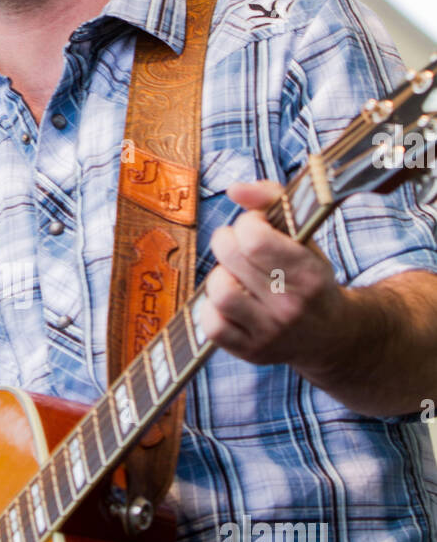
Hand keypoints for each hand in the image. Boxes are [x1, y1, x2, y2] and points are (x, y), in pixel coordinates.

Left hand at [201, 178, 343, 368]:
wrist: (331, 336)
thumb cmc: (310, 277)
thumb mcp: (305, 236)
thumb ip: (272, 200)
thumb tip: (234, 189)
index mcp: (309, 273)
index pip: (255, 239)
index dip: (246, 223)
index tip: (256, 226)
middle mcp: (291, 306)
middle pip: (232, 259)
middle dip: (227, 241)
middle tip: (237, 245)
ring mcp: (270, 332)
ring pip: (220, 292)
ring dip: (219, 276)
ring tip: (233, 275)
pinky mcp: (252, 352)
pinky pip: (211, 326)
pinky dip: (211, 309)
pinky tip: (228, 301)